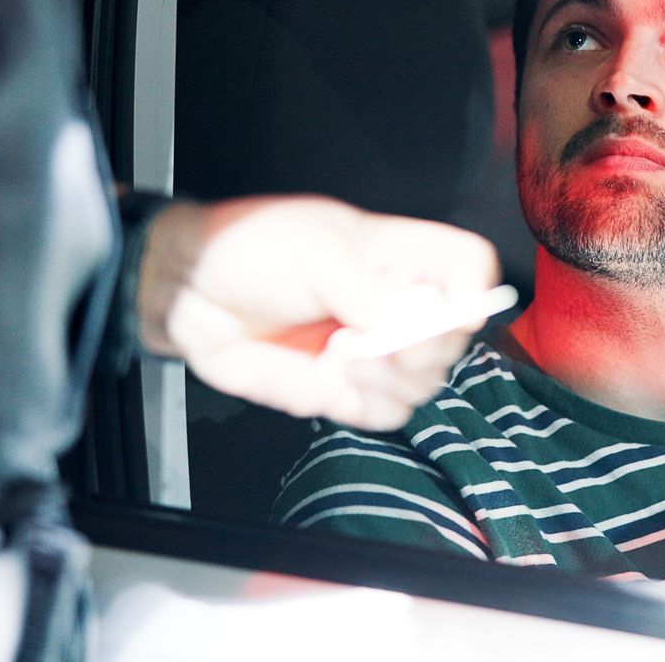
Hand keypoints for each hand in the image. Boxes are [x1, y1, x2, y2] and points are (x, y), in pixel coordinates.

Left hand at [137, 196, 501, 430]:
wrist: (190, 291)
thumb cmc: (249, 251)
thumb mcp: (319, 256)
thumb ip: (375, 296)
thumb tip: (422, 325)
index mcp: (401, 255)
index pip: (471, 269)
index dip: (474, 292)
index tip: (452, 311)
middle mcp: (395, 304)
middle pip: (456, 339)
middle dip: (425, 347)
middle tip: (384, 339)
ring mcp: (372, 350)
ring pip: (425, 384)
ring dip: (389, 378)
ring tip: (341, 353)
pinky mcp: (343, 389)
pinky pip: (386, 414)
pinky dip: (366, 402)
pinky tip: (331, 375)